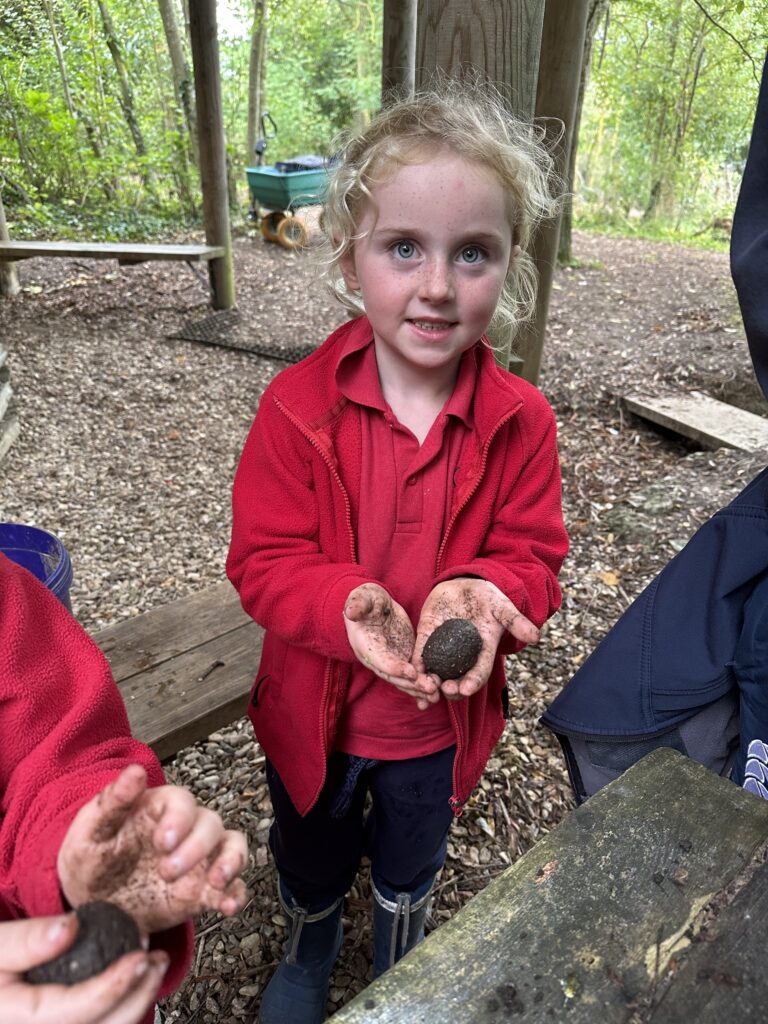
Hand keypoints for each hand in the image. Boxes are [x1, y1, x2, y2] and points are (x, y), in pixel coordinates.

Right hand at [0, 914, 167, 1023]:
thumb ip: (27, 940)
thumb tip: (69, 928)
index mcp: (18, 1021)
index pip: (77, 1012)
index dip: (114, 986)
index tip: (141, 957)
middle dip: (138, 995)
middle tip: (158, 958)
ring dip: (136, 1000)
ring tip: (154, 963)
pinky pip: (100, 1023)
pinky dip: (122, 1004)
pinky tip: (135, 978)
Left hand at [58, 765, 248, 933]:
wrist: (93, 903)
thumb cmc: (91, 858)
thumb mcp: (90, 831)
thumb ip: (112, 802)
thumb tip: (135, 771)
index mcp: (159, 808)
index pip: (182, 801)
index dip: (179, 819)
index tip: (162, 842)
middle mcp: (186, 829)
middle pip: (210, 824)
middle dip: (196, 848)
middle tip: (166, 872)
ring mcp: (199, 859)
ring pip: (231, 846)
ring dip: (231, 861)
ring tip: (217, 883)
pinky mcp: (203, 889)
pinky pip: (232, 885)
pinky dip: (235, 894)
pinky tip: (227, 906)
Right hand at [344, 583, 438, 708]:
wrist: (374, 606)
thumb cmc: (367, 600)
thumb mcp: (363, 598)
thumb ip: (358, 604)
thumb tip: (351, 612)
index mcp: (366, 645)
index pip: (380, 660)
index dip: (394, 667)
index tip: (411, 672)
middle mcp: (377, 659)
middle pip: (394, 676)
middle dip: (412, 684)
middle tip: (430, 689)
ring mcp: (391, 661)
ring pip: (404, 680)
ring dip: (419, 689)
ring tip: (436, 695)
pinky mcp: (404, 659)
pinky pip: (412, 676)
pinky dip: (422, 686)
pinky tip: (436, 695)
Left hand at [414, 578, 538, 698]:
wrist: (465, 583)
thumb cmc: (487, 597)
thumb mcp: (502, 606)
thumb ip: (516, 621)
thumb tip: (535, 637)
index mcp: (482, 651)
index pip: (478, 671)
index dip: (472, 681)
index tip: (465, 689)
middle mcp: (462, 655)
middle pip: (456, 679)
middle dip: (451, 688)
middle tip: (444, 690)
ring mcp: (443, 647)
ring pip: (436, 672)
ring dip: (430, 684)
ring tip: (424, 689)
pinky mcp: (427, 635)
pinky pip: (419, 654)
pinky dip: (415, 666)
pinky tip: (409, 675)